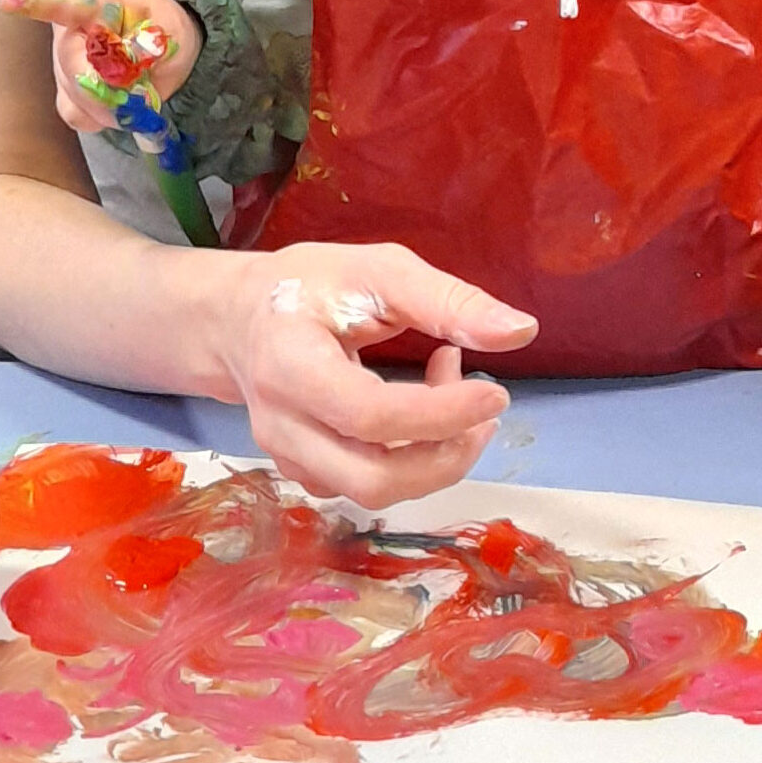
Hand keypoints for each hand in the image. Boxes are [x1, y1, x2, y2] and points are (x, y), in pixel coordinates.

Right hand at [0, 0, 200, 134]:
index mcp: (95, 5)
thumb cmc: (159, 24)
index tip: (6, 0)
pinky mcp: (64, 90)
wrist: (155, 30)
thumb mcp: (171, 30)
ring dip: (114, 105)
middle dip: (113, 91)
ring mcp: (61, 63)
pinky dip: (104, 116)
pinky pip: (77, 115)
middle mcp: (67, 32)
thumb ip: (151, 49)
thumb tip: (124, 71)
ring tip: (137, 88)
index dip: (33, 3)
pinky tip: (118, 103)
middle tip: (144, 91)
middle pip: (74, 71)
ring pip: (77, 98)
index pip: (62, 4)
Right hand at [217, 242, 539, 508]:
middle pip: (372, 478)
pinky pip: (366, 486)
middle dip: (447, 455)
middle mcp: (281, 423)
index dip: (441, 414)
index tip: (495, 392)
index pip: (370, 415)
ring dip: (435, 456)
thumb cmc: (312, 287)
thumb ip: (446, 299)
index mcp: (290, 364)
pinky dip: (411, 461)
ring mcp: (288, 456)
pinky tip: (425, 414)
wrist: (240, 318)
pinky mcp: (305, 471)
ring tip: (460, 398)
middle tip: (486, 408)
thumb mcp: (377, 270)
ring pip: (373, 491)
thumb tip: (521, 332)